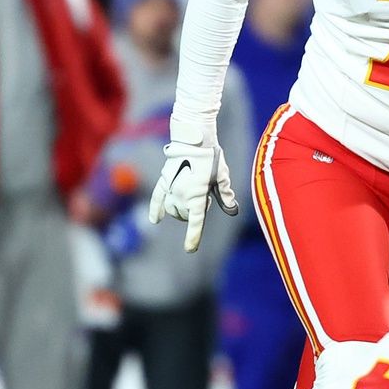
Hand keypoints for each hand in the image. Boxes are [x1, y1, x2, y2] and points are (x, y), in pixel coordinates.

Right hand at [148, 134, 238, 252]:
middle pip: (184, 215)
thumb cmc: (211, 157)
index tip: (189, 249)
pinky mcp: (163, 180)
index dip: (193, 237)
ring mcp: (170, 188)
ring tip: (190, 199)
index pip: (195, 222)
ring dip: (179, 211)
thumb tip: (232, 210)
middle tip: (205, 197)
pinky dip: (156, 209)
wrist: (194, 138)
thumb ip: (226, 194)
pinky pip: (157, 198)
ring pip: (171, 209)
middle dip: (193, 213)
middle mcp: (181, 195)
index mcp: (197, 196)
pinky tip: (155, 220)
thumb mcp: (222, 176)